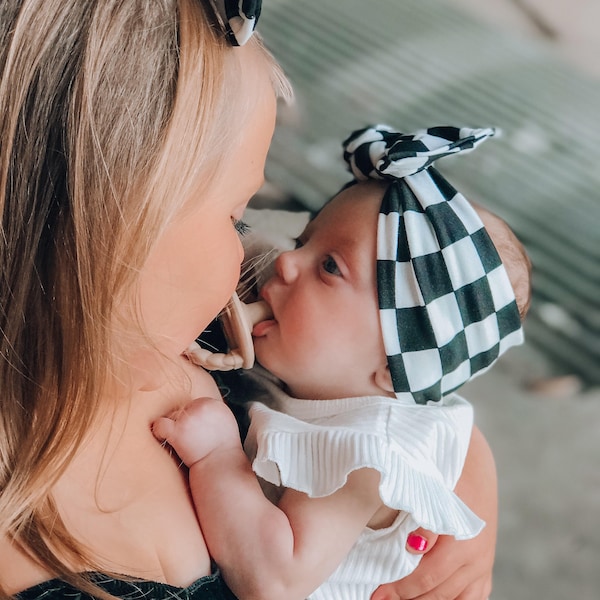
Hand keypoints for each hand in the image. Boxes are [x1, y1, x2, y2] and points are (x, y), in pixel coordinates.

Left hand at [152, 397, 240, 466]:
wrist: (220, 468)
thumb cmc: (222, 451)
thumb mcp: (225, 424)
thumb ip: (212, 413)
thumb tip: (199, 409)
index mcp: (214, 404)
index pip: (195, 405)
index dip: (193, 420)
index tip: (196, 433)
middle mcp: (203, 406)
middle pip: (183, 410)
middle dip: (184, 424)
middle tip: (190, 440)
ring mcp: (190, 417)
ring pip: (172, 417)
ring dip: (175, 430)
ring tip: (184, 444)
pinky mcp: (179, 431)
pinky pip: (160, 425)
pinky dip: (159, 431)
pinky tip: (164, 439)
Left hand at [371, 427, 496, 599]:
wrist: (473, 464)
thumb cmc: (445, 476)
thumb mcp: (433, 492)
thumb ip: (425, 520)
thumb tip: (413, 547)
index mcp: (464, 542)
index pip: (426, 577)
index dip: (399, 588)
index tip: (376, 593)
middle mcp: (477, 558)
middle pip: (439, 593)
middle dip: (407, 598)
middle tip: (380, 598)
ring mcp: (483, 564)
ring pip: (455, 599)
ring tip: (401, 599)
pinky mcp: (486, 565)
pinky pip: (473, 596)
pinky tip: (431, 598)